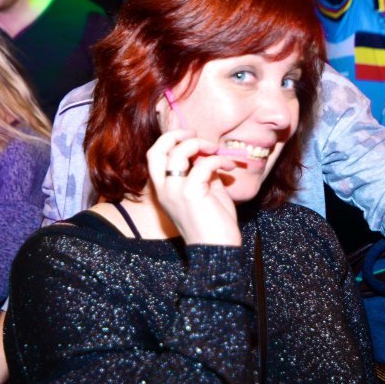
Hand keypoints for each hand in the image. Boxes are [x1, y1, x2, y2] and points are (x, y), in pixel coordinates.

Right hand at [146, 129, 241, 245]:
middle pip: (157, 150)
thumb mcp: (205, 192)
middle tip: (195, 134)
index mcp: (164, 190)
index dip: (170, 140)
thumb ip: (202, 172)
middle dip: (175, 135)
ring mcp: (174, 191)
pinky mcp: (190, 193)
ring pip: (177, 152)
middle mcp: (164, 190)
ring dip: (199, 144)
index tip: (191, 137)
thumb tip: (208, 155)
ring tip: (215, 149)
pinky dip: (218, 160)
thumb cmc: (213, 224)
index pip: (155, 157)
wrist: (217, 248)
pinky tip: (229, 167)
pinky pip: (203, 164)